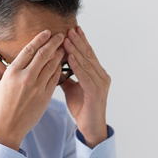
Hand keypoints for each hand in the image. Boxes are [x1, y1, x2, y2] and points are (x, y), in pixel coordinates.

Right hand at [0, 30, 64, 150]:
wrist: (7, 129)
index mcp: (12, 73)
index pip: (28, 50)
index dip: (39, 39)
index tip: (47, 32)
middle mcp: (26, 78)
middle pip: (43, 55)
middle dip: (53, 43)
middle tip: (61, 35)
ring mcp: (37, 87)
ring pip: (51, 66)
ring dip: (59, 55)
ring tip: (64, 47)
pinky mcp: (45, 97)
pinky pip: (55, 79)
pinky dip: (59, 70)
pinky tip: (62, 64)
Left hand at [61, 26, 109, 147]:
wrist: (90, 128)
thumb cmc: (82, 109)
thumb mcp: (72, 89)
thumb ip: (67, 77)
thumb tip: (56, 66)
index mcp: (97, 74)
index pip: (88, 54)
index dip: (80, 42)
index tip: (72, 30)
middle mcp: (102, 76)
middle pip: (88, 55)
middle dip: (78, 41)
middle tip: (69, 28)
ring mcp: (101, 84)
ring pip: (87, 63)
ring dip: (76, 50)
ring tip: (67, 38)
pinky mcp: (96, 93)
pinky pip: (85, 76)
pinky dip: (78, 66)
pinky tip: (71, 57)